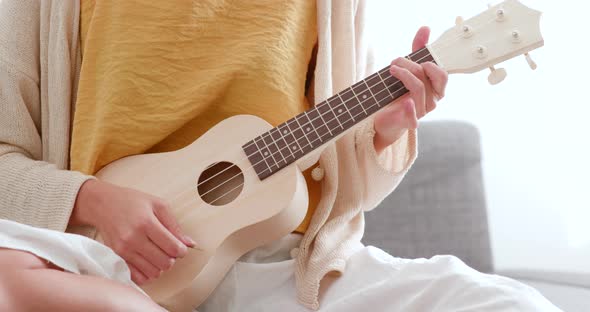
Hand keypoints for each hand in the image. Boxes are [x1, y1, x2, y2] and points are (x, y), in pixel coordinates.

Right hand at [71, 179, 195, 284]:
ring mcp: (123, 250)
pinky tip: (148, 261)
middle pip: (164, 263)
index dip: (182, 250)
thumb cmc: (132, 202)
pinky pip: (138, 278)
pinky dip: (147, 273)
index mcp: (146, 223)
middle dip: (172, 258)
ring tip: (157, 253)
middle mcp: (133, 239)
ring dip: (160, 266)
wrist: (103, 204)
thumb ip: (175, 225)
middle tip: (168, 249)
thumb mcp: (158, 205)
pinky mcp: (116, 258)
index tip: (181, 247)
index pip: (172, 248)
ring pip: (153, 272)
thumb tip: (190, 244)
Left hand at [373, 26, 448, 153]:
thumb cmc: (400, 92)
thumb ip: (418, 50)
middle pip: (426, 78)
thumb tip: (425, 28)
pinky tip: (405, 101)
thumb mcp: (409, 69)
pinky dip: (410, 108)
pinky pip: (413, 116)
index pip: (443, 76)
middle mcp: (432, 100)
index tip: (419, 58)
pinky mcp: (410, 122)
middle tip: (395, 61)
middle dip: (409, 65)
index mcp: (436, 88)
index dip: (432, 66)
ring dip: (403, 75)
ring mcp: (422, 112)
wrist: (387, 118)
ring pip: (418, 89)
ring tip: (391, 69)